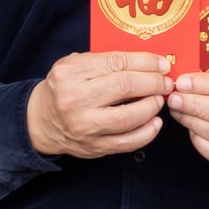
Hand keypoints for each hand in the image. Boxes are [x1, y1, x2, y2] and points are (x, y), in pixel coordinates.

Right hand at [26, 50, 174, 160]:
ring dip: (152, 107)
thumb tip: (149, 63)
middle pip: (125, 86)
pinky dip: (147, 133)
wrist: (42, 120)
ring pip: (128, 117)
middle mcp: (75, 99)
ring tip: (159, 100)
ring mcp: (84, 126)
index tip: (163, 64)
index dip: (146, 62)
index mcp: (70, 73)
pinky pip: (127, 142)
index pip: (117, 62)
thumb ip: (106, 62)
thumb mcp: (75, 65)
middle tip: (166, 82)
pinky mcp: (93, 146)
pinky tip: (155, 122)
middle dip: (154, 82)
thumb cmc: (65, 88)